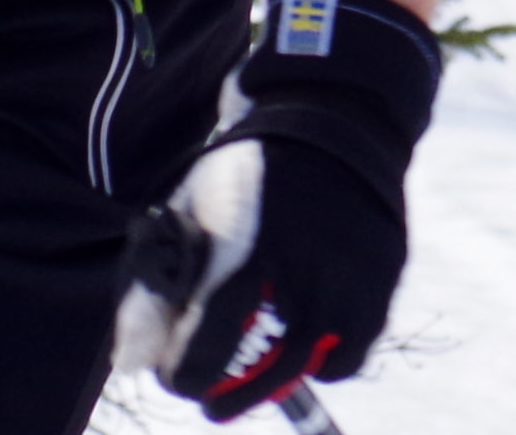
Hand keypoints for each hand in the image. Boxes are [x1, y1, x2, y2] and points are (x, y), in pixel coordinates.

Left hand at [118, 0, 443, 417]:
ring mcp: (348, 282)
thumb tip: (135, 365)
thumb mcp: (186, 214)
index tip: (178, 372)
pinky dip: (324, 362)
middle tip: (212, 393)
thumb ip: (152, 291)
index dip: (183, 376)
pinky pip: (350, 356)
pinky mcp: (381, 285)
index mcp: (245, 255)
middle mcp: (302, 275)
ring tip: (255, 370)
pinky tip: (302, 344)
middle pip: (259, 376)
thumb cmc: (244, 175)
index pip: (205, 353)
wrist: (331, 121)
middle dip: (225, 393)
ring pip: (307, 369)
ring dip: (274, 382)